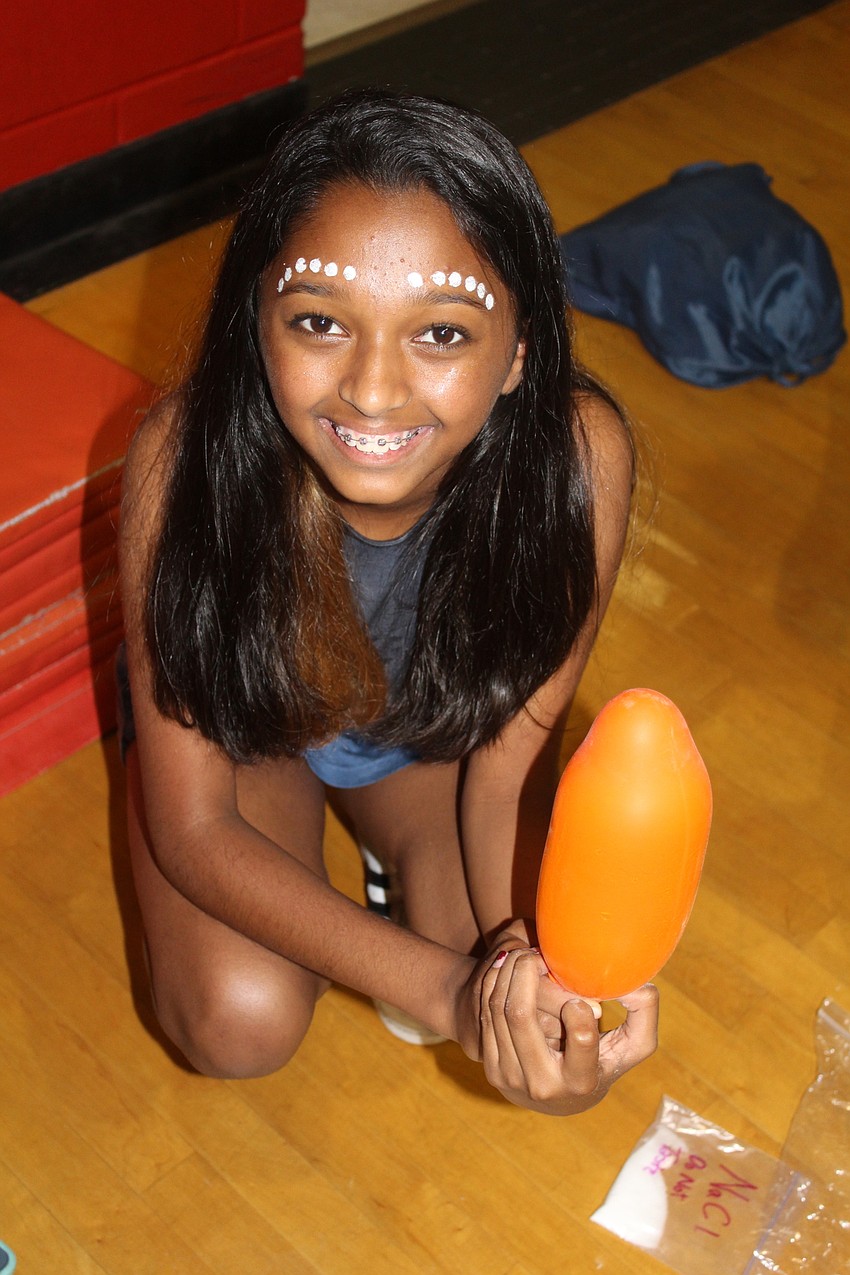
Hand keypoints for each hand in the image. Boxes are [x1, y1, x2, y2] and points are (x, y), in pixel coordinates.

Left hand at [479, 944, 658, 1114]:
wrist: (560, 1100)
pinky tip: (507, 969)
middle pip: (520, 1016)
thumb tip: (637, 984)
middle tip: (538, 954)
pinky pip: (486, 1016)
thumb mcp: (632, 1047)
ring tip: (523, 956)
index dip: (579, 1012)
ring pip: (498, 1010)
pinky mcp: (491, 1069)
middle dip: (525, 972)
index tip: (578, 997)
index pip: (581, 1043)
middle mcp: (542, 1085)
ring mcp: (511, 1078)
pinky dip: (494, 986)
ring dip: (508, 973)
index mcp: (582, 1081)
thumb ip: (644, 1014)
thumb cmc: (603, 1061)